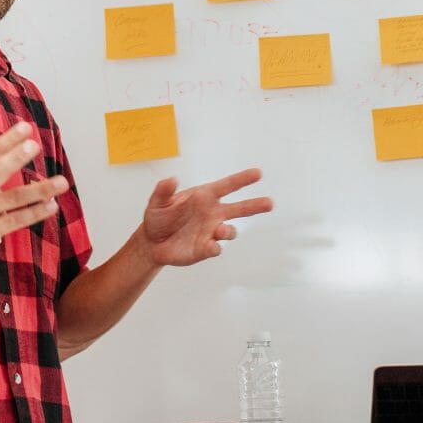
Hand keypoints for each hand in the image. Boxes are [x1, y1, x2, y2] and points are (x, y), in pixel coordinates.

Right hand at [0, 123, 69, 269]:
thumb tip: (22, 152)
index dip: (8, 139)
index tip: (26, 127)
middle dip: (16, 157)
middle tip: (35, 145)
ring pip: (13, 198)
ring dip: (39, 190)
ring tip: (61, 182)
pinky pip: (14, 221)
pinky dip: (34, 213)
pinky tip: (51, 206)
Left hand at [141, 169, 272, 266]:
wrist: (152, 242)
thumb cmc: (158, 217)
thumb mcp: (156, 202)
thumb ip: (163, 190)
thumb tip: (171, 179)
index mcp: (204, 196)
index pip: (227, 186)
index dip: (242, 179)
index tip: (258, 173)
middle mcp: (213, 213)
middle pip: (240, 208)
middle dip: (255, 205)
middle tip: (270, 203)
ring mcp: (211, 231)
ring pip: (230, 230)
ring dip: (228, 230)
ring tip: (222, 230)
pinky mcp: (206, 248)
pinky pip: (215, 248)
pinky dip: (215, 247)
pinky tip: (211, 245)